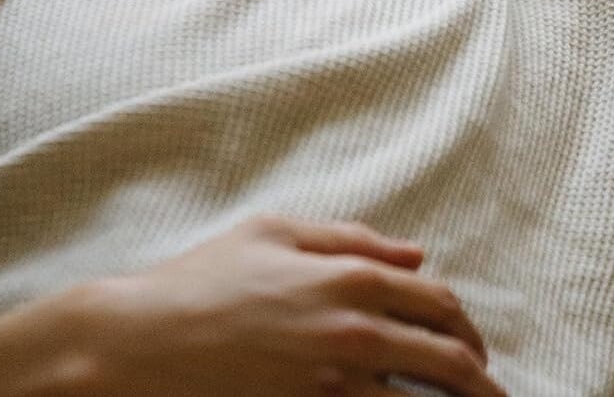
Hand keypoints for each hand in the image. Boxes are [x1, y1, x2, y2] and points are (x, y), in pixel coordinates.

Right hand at [69, 211, 505, 396]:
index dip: (467, 328)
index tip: (476, 351)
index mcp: (351, 276)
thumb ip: (353, 238)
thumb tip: (416, 254)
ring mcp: (330, 384)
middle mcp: (352, 329)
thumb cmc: (202, 280)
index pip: (439, 304)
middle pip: (445, 359)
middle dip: (480, 383)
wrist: (134, 344)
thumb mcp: (277, 232)